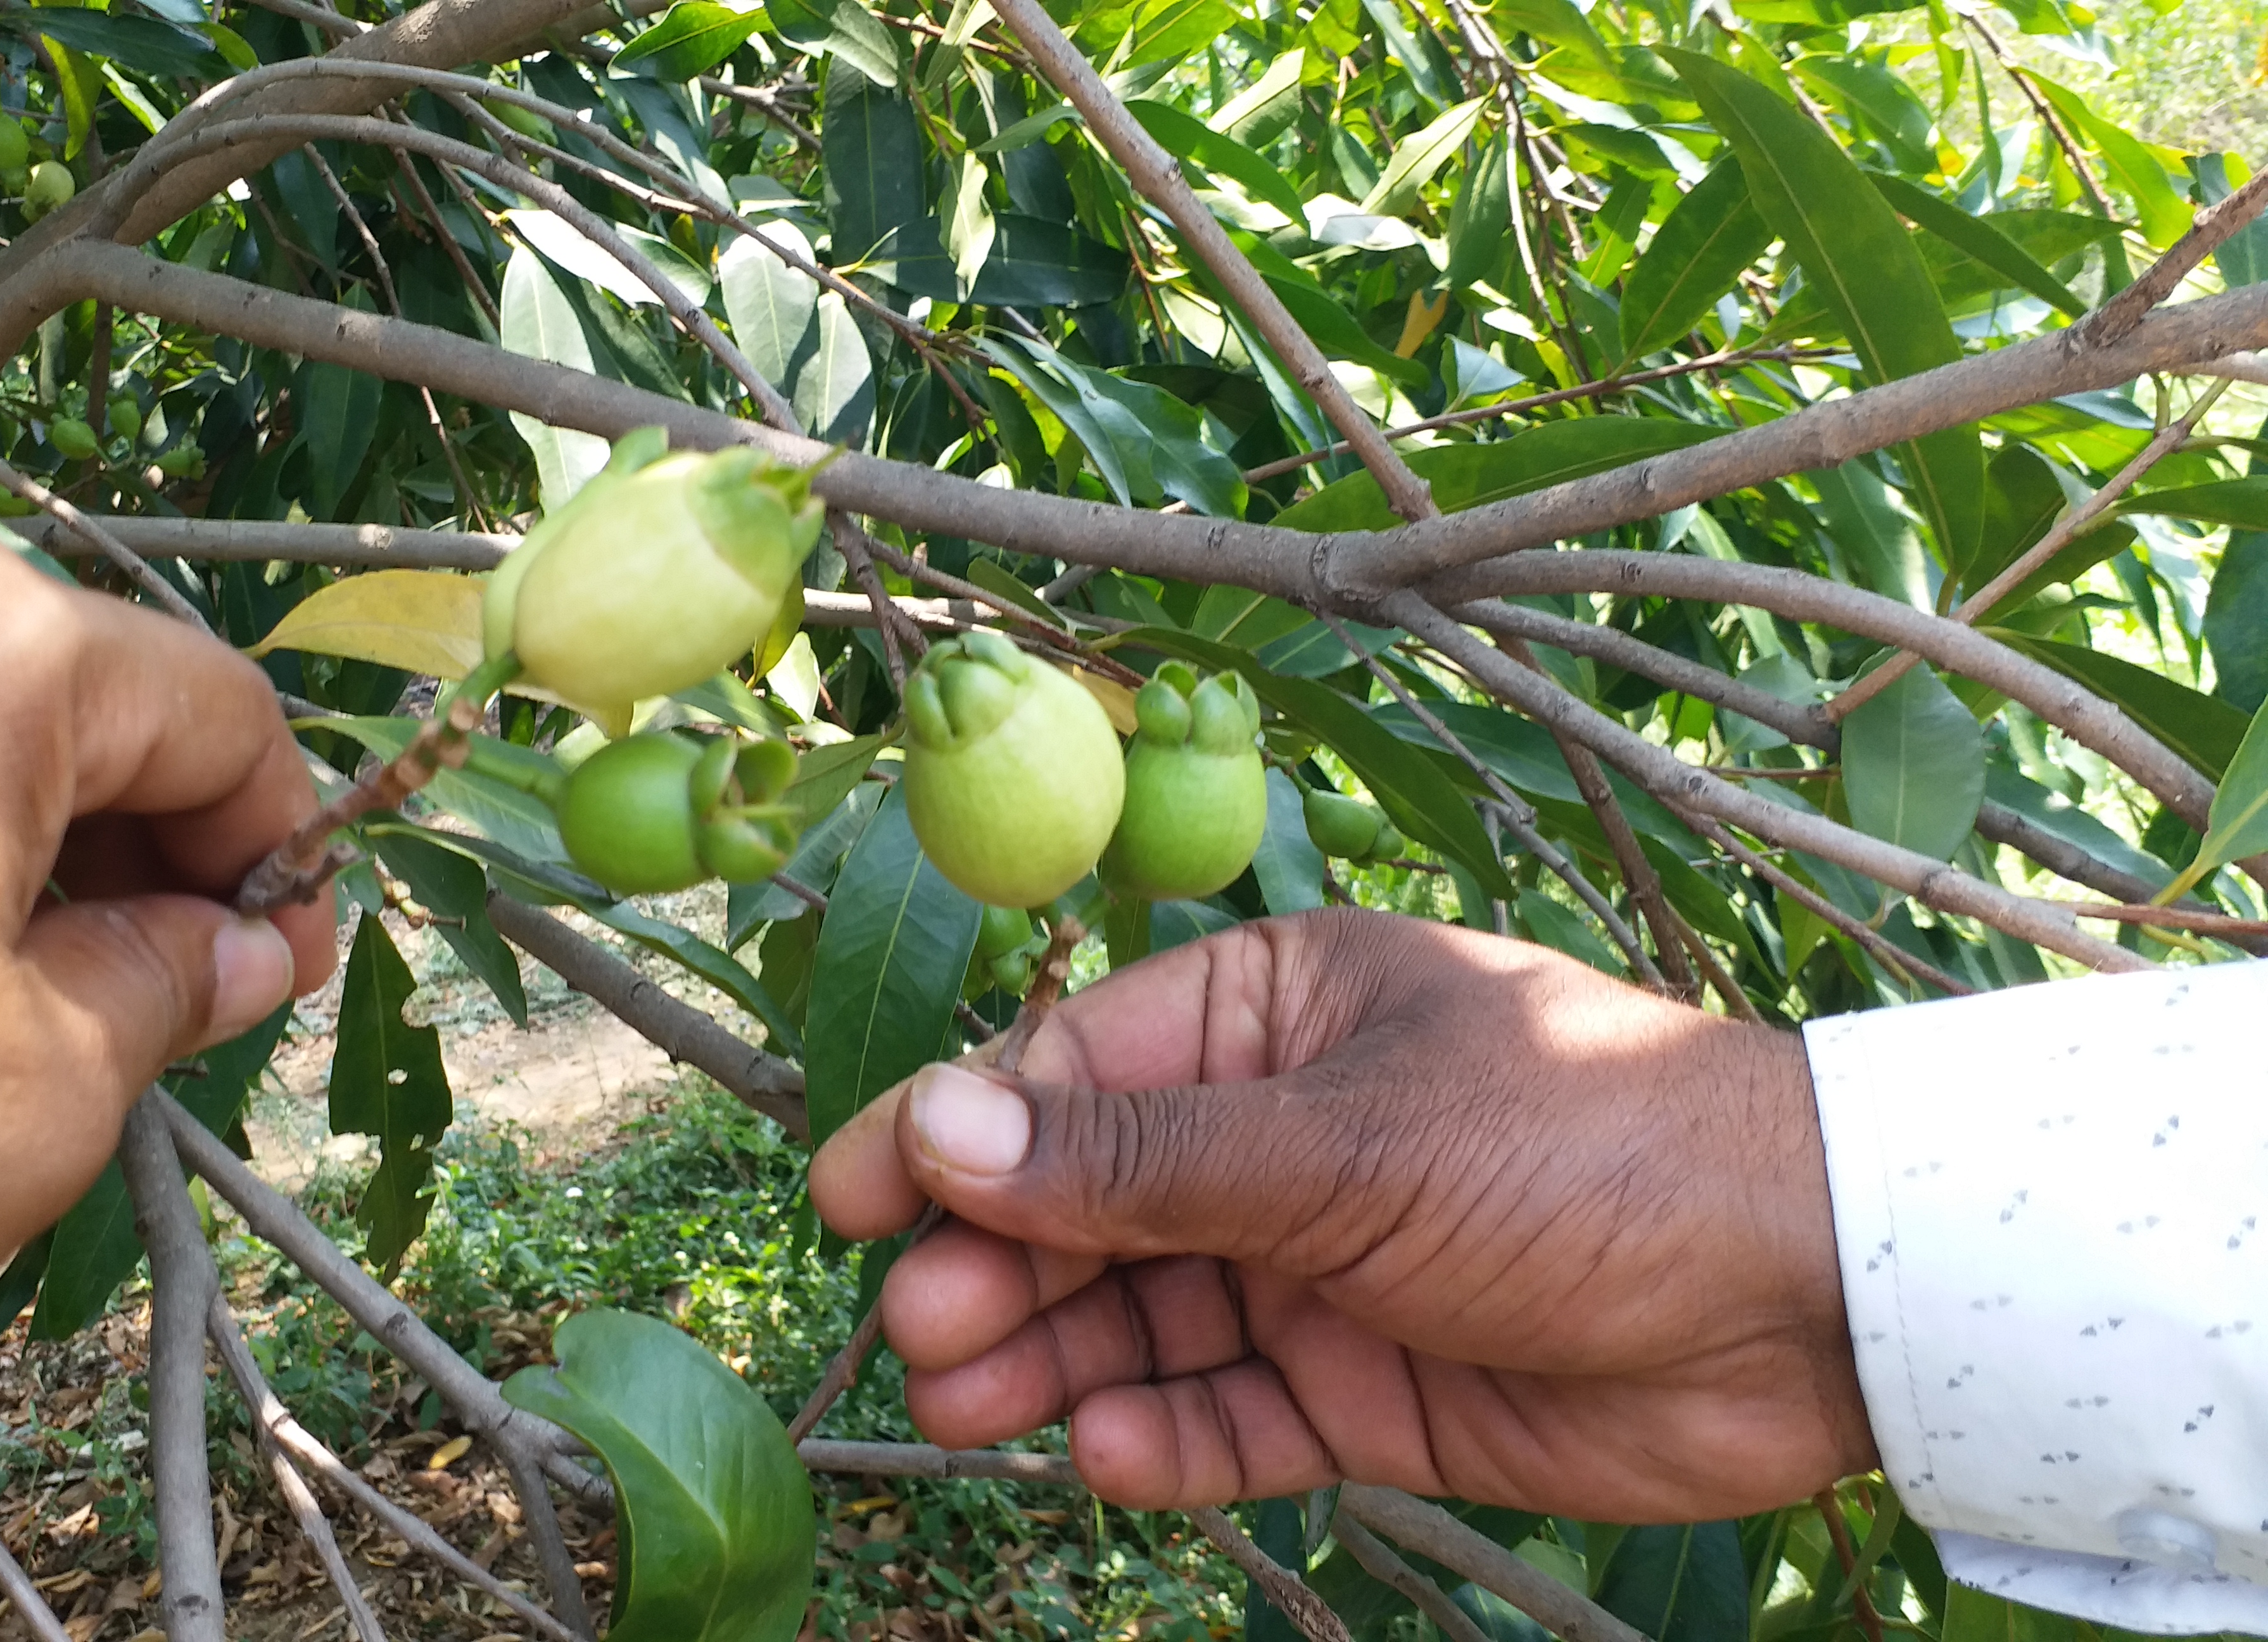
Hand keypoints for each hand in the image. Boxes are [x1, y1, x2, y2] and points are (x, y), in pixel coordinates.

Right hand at [809, 908, 1874, 1521]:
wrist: (1808, 1299)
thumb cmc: (1581, 1151)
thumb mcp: (1340, 1145)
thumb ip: (1138, 1162)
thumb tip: (937, 1132)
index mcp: (1279, 1017)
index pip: (1076, 1072)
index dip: (955, 1136)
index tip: (847, 1198)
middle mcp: (1288, 1136)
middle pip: (1095, 1206)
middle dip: (1000, 1266)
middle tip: (917, 1332)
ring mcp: (1326, 1266)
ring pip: (1147, 1320)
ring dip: (1057, 1360)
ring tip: (971, 1404)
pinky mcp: (1369, 1387)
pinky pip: (1233, 1415)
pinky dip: (1167, 1439)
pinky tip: (1105, 1454)